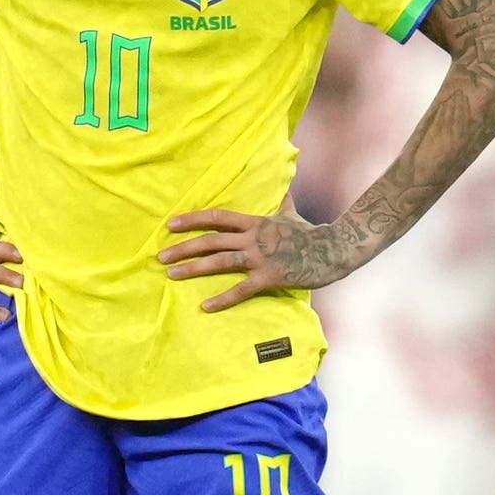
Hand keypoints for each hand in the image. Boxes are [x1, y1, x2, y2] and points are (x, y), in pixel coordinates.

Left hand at [160, 208, 345, 312]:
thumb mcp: (291, 213)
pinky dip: (222, 298)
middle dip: (184, 248)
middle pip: (211, 240)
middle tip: (161, 256)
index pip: (217, 217)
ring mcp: (260, 257)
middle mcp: (252, 238)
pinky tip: (205, 306)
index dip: (192, 220)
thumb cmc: (310, 233)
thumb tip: (283, 189)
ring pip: (220, 262)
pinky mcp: (269, 277)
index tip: (170, 224)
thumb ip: (282, 203)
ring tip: (172, 274)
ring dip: (194, 268)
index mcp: (254, 222)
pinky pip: (241, 289)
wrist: (332, 249)